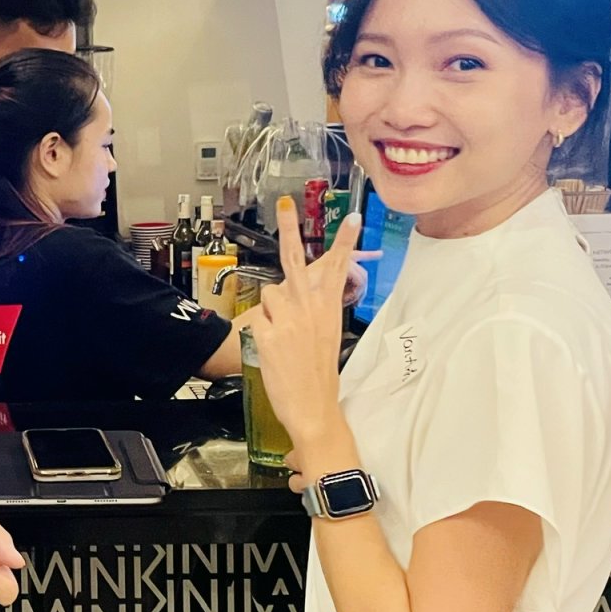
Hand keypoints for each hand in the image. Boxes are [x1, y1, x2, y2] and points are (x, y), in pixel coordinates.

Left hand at [244, 198, 361, 449]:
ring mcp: (289, 320)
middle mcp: (310, 309)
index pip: (337, 269)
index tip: (352, 218)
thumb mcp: (326, 337)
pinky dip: (262, 330)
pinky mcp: (269, 333)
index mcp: (329, 310)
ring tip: (283, 337)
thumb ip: (313, 310)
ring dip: (271, 311)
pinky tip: (273, 349)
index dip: (344, 242)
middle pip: (295, 261)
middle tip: (285, 203)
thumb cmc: (318, 376)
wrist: (313, 408)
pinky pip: (258, 318)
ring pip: (270, 294)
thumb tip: (293, 291)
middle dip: (290, 228)